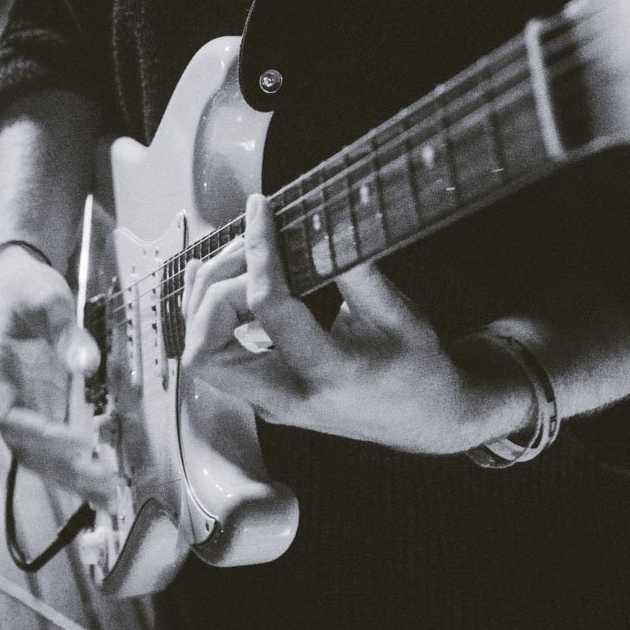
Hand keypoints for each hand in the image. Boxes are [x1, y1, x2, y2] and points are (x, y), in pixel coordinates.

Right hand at [0, 244, 120, 504]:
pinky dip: (75, 464)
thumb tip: (87, 365)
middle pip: (26, 446)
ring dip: (71, 476)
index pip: (10, 416)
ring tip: (110, 496)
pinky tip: (103, 480)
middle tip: (104, 482)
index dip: (41, 434)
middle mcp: (1, 397)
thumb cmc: (26, 288)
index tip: (79, 442)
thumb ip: (66, 332)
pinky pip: (53, 445)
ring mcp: (19, 406)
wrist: (16, 282)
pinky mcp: (38, 408)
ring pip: (39, 454)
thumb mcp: (48, 298)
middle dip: (64, 468)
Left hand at [181, 194, 532, 454]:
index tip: (261, 210)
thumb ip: (357, 270)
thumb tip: (323, 219)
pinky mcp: (265, 396)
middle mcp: (289, 398)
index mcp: (329, 373)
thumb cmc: (419, 367)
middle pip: (208, 349)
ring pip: (201, 356)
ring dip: (207, 299)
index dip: (259, 251)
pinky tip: (222, 277)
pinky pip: (214, 355)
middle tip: (248, 246)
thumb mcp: (400, 313)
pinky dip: (207, 313)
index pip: (267, 308)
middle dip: (216, 288)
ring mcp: (272, 403)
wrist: (428, 419)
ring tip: (240, 256)